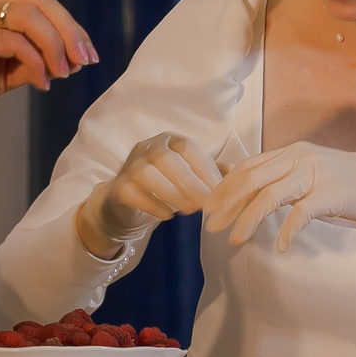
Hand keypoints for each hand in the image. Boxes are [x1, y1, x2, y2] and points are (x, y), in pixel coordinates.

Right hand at [0, 0, 97, 122]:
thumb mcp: (0, 73)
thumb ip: (28, 63)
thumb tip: (62, 65)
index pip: (40, 2)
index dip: (68, 25)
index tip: (86, 54)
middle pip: (40, 1)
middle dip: (70, 31)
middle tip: (85, 60)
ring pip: (30, 16)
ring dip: (56, 45)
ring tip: (65, 72)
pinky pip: (14, 42)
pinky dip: (35, 62)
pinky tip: (41, 82)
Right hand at [75, 133, 221, 257]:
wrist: (127, 202)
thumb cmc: (166, 185)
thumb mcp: (191, 176)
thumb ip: (213, 173)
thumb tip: (237, 174)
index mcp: (170, 140)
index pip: (189, 148)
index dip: (206, 169)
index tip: (221, 191)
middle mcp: (148, 147)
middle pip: (167, 159)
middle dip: (190, 183)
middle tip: (207, 205)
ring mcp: (130, 165)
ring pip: (147, 174)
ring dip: (171, 193)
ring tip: (190, 210)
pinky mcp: (118, 186)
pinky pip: (132, 193)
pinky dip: (152, 204)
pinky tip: (168, 215)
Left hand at [201, 141, 355, 252]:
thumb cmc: (350, 182)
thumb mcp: (312, 172)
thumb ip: (284, 177)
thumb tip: (252, 191)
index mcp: (291, 152)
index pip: (248, 167)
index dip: (224, 187)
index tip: (208, 208)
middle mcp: (299, 157)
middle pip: (251, 179)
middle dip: (226, 204)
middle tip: (210, 226)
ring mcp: (315, 174)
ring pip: (269, 195)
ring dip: (248, 219)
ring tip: (235, 240)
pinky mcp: (331, 194)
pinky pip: (301, 214)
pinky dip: (287, 231)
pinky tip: (279, 247)